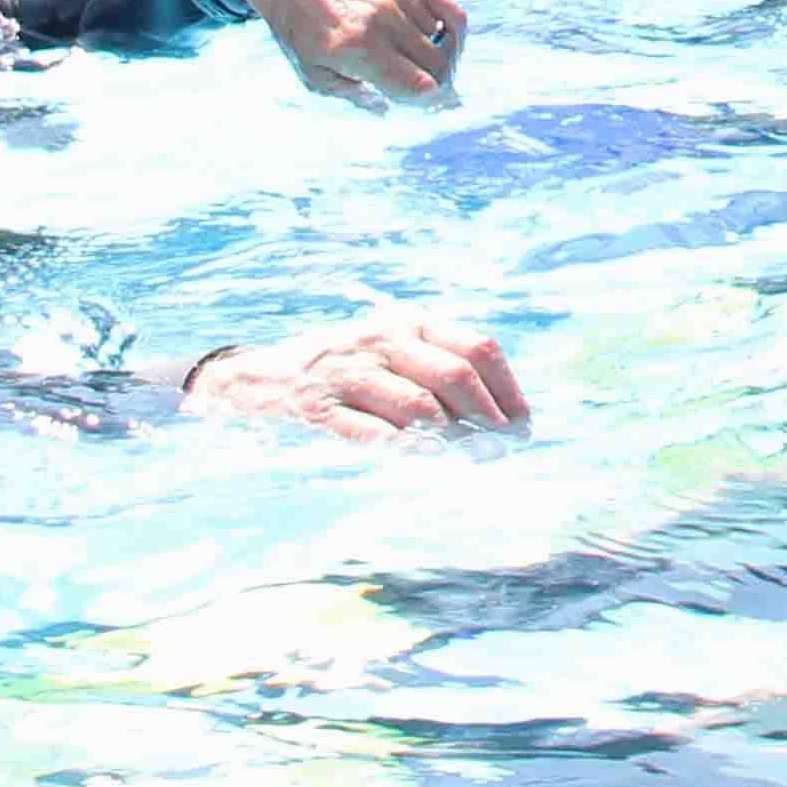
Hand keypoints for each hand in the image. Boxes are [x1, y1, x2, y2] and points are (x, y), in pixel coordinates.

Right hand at [187, 317, 531, 440]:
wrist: (262, 375)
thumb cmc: (348, 366)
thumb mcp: (394, 348)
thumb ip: (440, 367)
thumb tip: (503, 412)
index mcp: (409, 322)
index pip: (477, 348)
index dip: (508, 388)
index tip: (524, 422)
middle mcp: (383, 340)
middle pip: (455, 376)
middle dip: (489, 417)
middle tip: (505, 448)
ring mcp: (350, 373)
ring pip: (419, 406)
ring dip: (455, 439)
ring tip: (475, 461)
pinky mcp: (320, 407)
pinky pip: (373, 432)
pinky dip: (407, 450)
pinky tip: (429, 463)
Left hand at [231, 0, 466, 98]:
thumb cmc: (297, 22)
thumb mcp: (309, 69)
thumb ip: (349, 94)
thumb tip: (385, 108)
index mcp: (356, 51)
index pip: (419, 86)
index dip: (430, 102)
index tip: (428, 104)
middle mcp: (381, 22)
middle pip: (437, 66)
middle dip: (439, 85)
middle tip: (429, 89)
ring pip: (444, 41)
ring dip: (442, 59)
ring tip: (426, 63)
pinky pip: (451, 11)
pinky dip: (455, 32)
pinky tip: (444, 40)